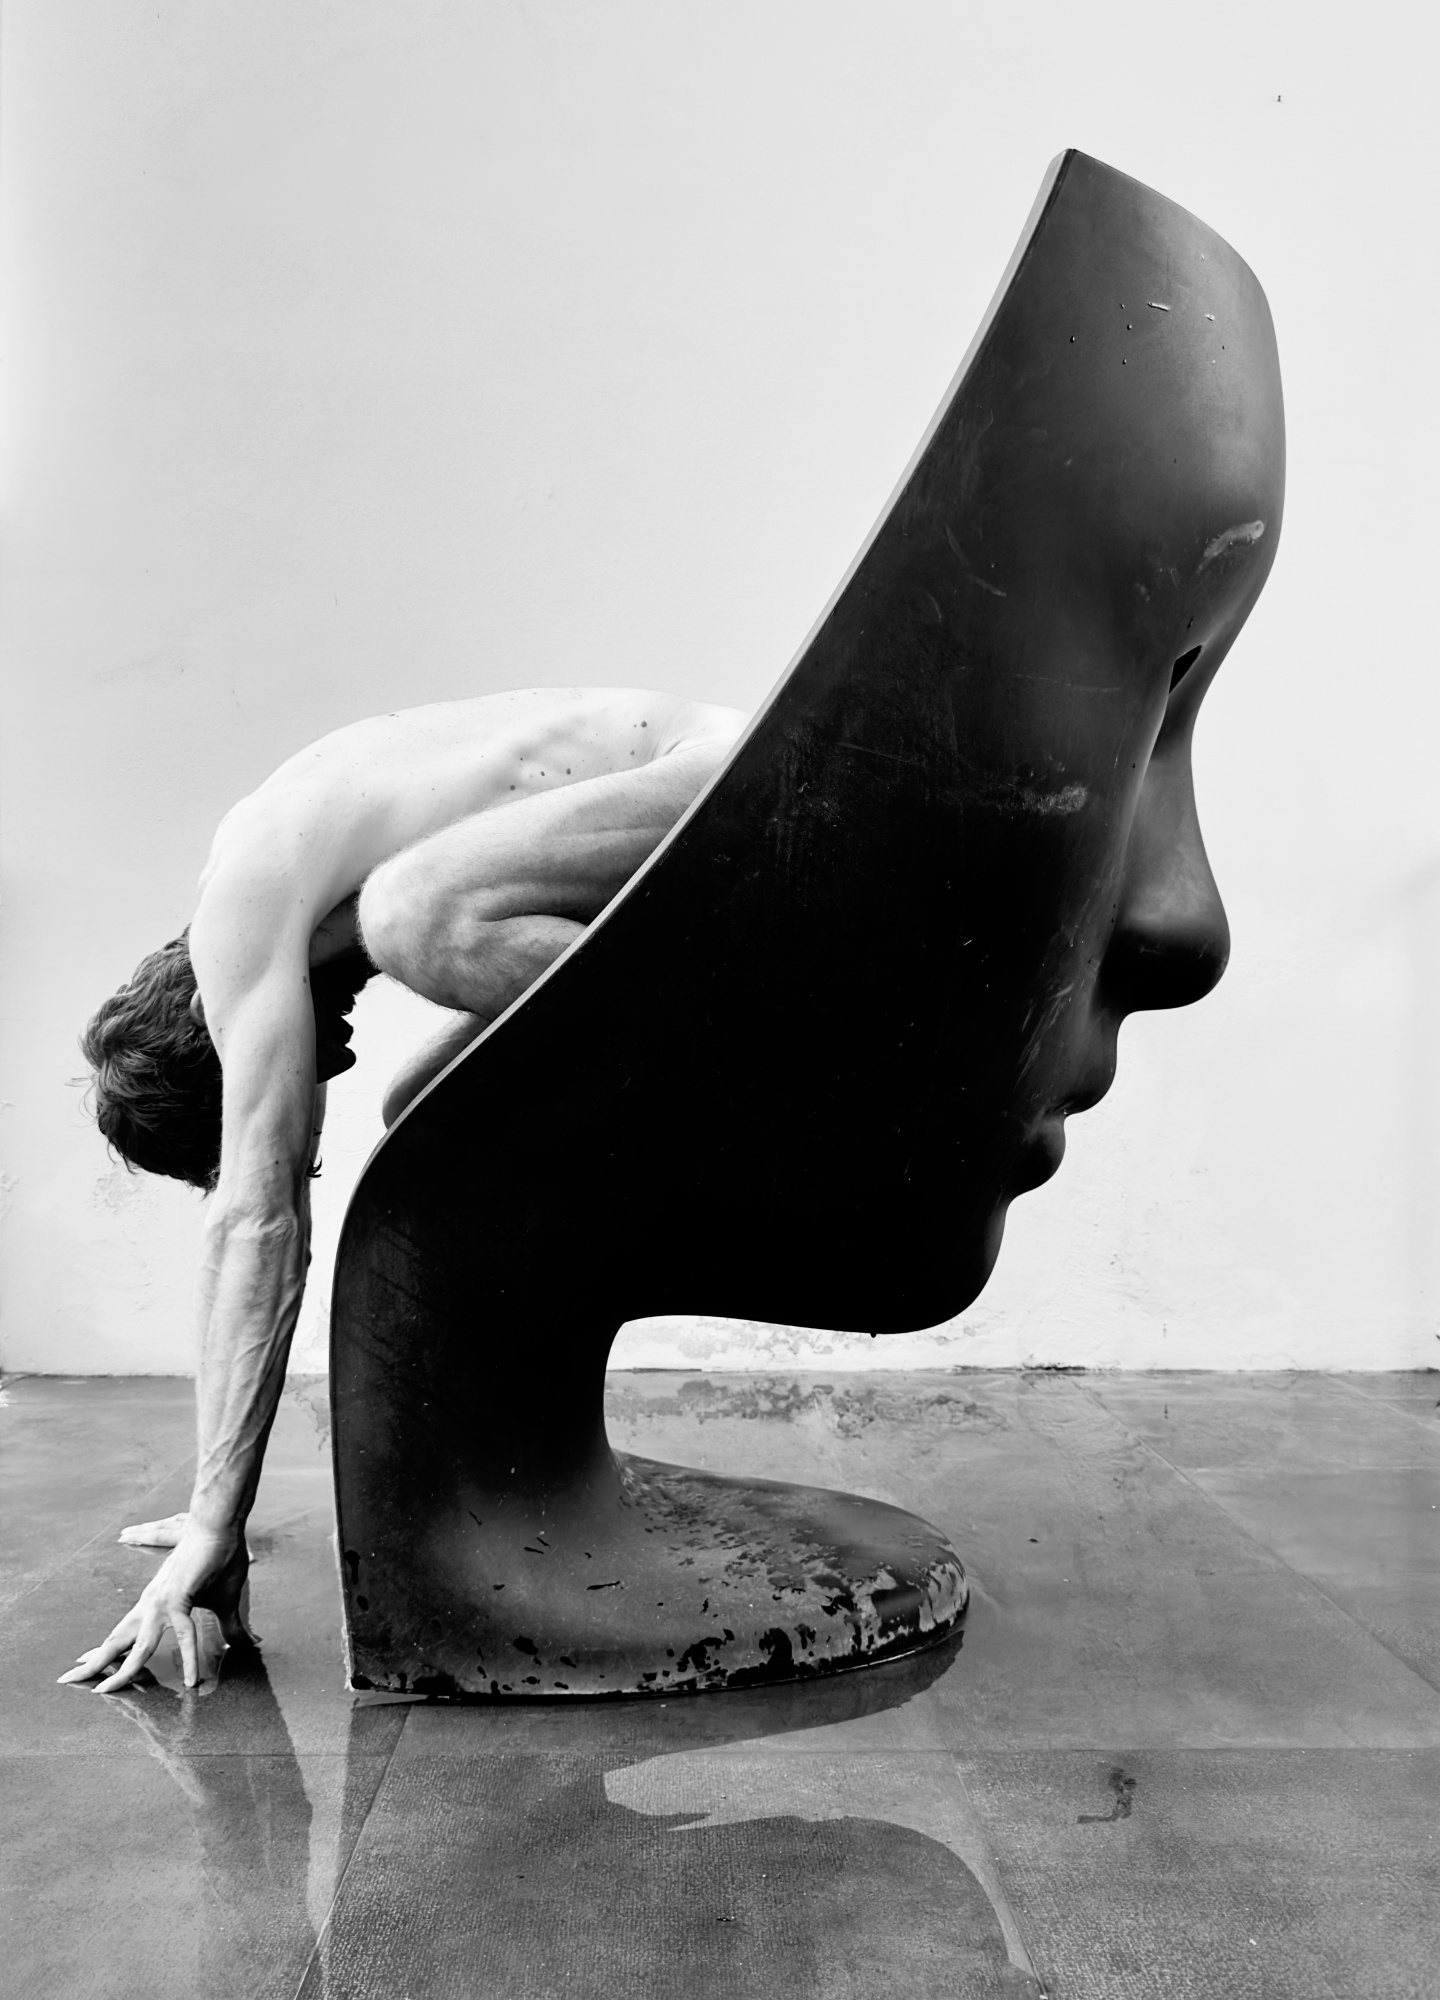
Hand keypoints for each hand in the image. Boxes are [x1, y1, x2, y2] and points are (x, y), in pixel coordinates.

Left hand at [59, 1525, 251, 1693]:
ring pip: (137, 1645)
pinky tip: (191, 1679)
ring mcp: (161, 1602)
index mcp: (156, 1603)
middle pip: (116, 1639)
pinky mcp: (178, 1598)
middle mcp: (151, 1604)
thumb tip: (248, 1644)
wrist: (221, 1526)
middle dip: (92, 1662)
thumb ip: (232, 1627)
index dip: (104, 1649)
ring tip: (103, 1691)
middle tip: (65, 1679)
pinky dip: (187, 1659)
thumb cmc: (222, 1559)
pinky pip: (183, 1636)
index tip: (83, 1662)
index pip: (123, 1632)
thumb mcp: (226, 1603)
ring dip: (120, 1671)